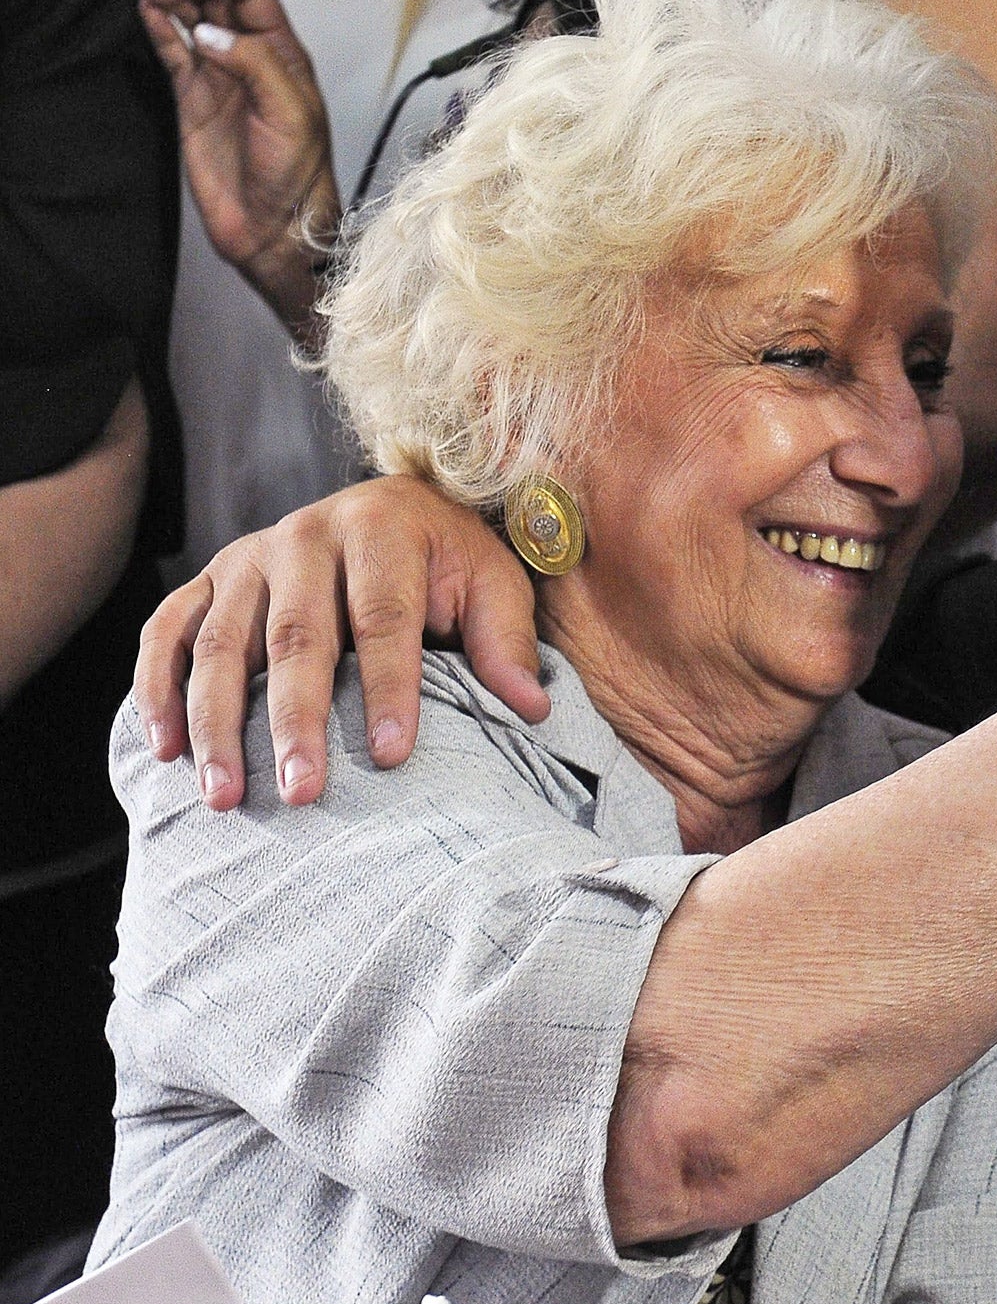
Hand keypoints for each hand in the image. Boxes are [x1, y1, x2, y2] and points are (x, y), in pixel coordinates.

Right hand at [134, 0, 339, 339]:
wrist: (274, 230)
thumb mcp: (291, 115)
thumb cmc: (298, 177)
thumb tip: (209, 31)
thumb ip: (255, 64)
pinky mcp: (194, 100)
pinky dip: (160, 26)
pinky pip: (174, 51)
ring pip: (192, 19)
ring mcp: (221, 78)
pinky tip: (147, 7)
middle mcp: (252, 60)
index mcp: (285, 57)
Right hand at [135, 477, 546, 809]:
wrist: (396, 508)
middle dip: (295, 720)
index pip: (383, 618)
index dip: (388, 688)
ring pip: (221, 643)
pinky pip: (168, 631)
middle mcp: (306, 535)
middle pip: (296, 637)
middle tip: (301, 792)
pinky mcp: (210, 579)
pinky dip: (158, 688)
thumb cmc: (450, 561)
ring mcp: (248, 556)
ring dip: (217, 722)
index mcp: (382, 528)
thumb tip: (530, 708)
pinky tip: (165, 750)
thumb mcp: (494, 583)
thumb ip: (505, 642)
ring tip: (226, 795)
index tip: (391, 757)